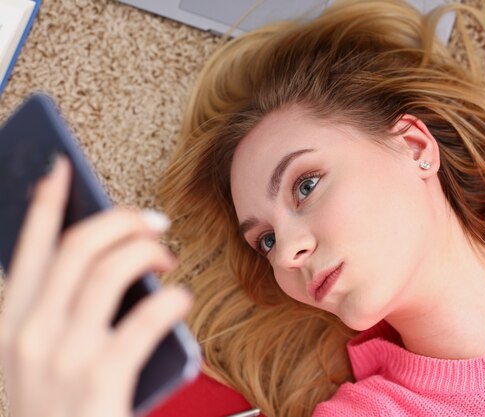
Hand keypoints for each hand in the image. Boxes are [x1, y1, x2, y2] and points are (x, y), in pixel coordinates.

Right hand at [0, 154, 192, 416]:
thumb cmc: (56, 414)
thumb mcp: (36, 365)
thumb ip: (58, 316)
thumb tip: (111, 264)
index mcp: (7, 327)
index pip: (27, 250)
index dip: (44, 205)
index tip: (62, 170)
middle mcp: (26, 334)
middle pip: (76, 247)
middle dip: (120, 221)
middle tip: (153, 222)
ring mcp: (60, 356)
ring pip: (110, 270)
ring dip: (147, 251)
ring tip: (168, 257)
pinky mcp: (100, 378)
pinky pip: (146, 314)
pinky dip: (171, 297)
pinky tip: (180, 296)